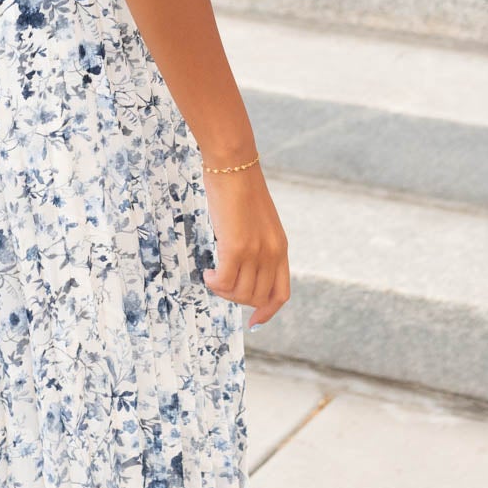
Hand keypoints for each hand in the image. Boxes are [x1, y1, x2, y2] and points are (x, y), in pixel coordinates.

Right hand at [200, 162, 289, 327]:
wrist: (234, 166)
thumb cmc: (239, 189)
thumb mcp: (256, 222)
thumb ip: (256, 245)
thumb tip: (239, 268)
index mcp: (280, 248)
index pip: (280, 293)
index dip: (267, 312)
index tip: (254, 322)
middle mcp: (272, 254)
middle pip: (256, 297)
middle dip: (235, 298)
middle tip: (219, 283)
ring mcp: (256, 252)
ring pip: (239, 292)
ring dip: (222, 290)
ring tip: (211, 275)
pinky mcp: (236, 247)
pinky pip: (224, 281)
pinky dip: (213, 282)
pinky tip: (206, 271)